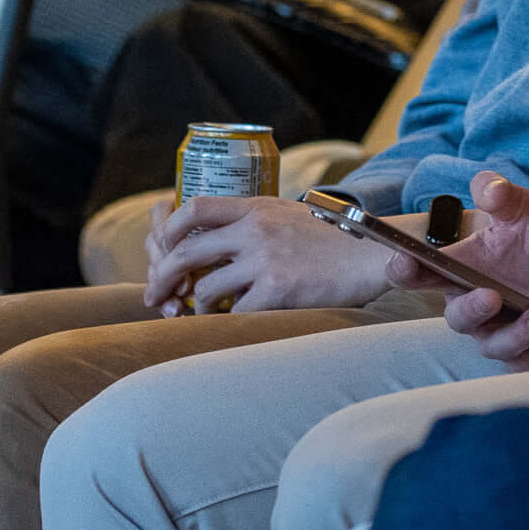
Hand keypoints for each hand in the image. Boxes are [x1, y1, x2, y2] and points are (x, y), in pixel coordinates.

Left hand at [141, 194, 389, 314]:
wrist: (373, 254)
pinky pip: (234, 314)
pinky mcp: (277, 289)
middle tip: (155, 297)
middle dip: (162, 277)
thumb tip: (214, 241)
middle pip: (186, 251)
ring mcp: (265, 259)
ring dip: (199, 307)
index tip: (162, 250)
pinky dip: (232, 322)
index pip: (194, 208)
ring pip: (205, 289)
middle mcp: (256, 229)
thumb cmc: (334, 239)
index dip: (169, 230)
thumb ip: (255, 223)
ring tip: (207, 314)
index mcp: (258, 207)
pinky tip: (242, 322)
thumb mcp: (290, 216)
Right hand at [390, 171, 528, 369]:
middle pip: (457, 319)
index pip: (419, 274)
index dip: (404, 268)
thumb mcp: (527, 213)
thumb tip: (489, 187)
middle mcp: (474, 309)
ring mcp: (501, 337)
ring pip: (499, 345)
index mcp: (461, 273)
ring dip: (522, 331)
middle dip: (472, 309)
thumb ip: (505, 196)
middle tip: (491, 296)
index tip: (404, 258)